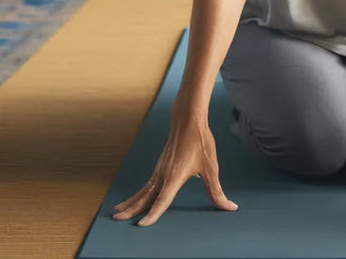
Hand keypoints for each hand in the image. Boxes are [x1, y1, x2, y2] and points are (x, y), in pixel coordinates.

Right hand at [113, 112, 237, 226]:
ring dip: (131, 202)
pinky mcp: (160, 167)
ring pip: (142, 190)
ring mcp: (159, 170)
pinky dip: (138, 194)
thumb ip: (217, 192)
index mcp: (174, 177)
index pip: (161, 200)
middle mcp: (163, 175)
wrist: (188, 119)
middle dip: (131, 209)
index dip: (152, 214)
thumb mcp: (211, 168)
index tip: (141, 225)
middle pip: (144, 196)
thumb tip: (230, 207)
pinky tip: (136, 198)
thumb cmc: (200, 142)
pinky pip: (146, 184)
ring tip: (118, 211)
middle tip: (116, 218)